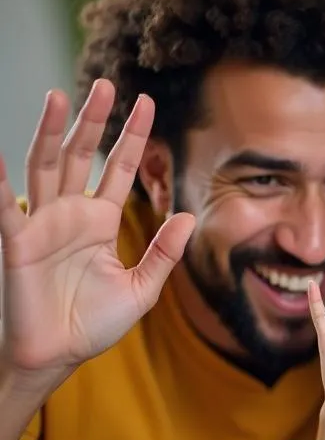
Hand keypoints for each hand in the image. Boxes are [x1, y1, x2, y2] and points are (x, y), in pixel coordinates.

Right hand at [0, 81, 193, 382]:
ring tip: (60, 97)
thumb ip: (164, 253)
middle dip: (94, 120)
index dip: (133, 137)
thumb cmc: (93, 323)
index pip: (119, 168)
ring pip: (46, 166)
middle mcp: (71, 214)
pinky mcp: (17, 242)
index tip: (148, 104)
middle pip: (82, 156)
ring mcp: (42, 223)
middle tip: (106, 83)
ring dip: (52, 132)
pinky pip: (4, 207)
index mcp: (100, 221)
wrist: (58, 355)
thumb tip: (190, 216)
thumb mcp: (141, 288)